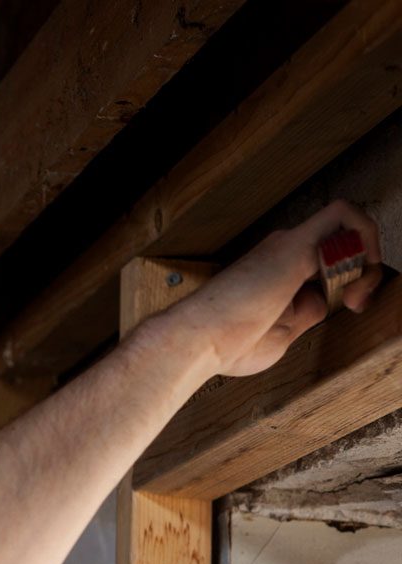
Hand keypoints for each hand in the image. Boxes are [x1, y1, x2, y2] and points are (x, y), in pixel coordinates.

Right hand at [162, 199, 382, 377]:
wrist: (196, 341)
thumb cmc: (225, 345)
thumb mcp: (282, 336)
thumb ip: (307, 315)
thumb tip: (326, 300)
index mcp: (274, 275)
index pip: (326, 263)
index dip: (349, 282)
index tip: (349, 306)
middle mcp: (281, 253)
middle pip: (340, 244)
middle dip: (362, 271)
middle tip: (356, 303)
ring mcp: (287, 246)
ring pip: (347, 226)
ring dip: (366, 258)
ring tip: (357, 294)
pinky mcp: (294, 246)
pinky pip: (344, 217)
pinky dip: (363, 239)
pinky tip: (356, 275)